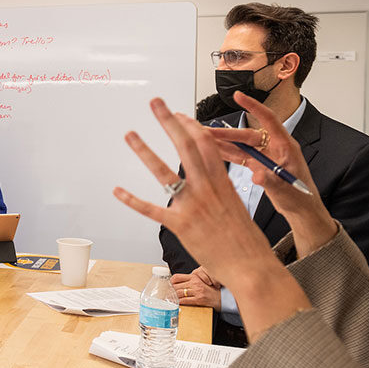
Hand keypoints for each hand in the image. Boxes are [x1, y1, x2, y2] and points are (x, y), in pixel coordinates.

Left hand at [112, 97, 312, 339]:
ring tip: (130, 134)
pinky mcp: (180, 225)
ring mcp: (192, 206)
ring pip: (164, 173)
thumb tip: (212, 178)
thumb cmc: (245, 238)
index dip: (190, 126)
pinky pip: (152, 210)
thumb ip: (221, 189)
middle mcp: (206, 188)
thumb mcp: (237, 204)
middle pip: (185, 146)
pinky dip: (133, 200)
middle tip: (155, 102)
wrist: (251, 265)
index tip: (179, 113)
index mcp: (222, 181)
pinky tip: (117, 190)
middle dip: (169, 122)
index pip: (205, 144)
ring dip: (145, 151)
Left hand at [170, 270, 220, 309]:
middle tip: (166, 294)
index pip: (177, 277)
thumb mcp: (200, 282)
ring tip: (170, 299)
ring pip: (179, 294)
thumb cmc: (210, 290)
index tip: (167, 286)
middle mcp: (195, 283)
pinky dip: (179, 302)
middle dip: (170, 291)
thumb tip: (176, 285)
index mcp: (194, 277)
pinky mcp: (199, 299)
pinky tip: (177, 303)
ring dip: (173, 297)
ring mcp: (197, 291)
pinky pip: (185, 301)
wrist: (221, 298)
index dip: (170, 282)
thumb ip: (189, 282)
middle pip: (176, 286)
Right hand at [207, 92, 335, 254]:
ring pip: (240, 145)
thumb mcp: (287, 190)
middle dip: (226, 132)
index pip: (268, 120)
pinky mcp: (258, 165)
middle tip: (206, 131)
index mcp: (285, 146)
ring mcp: (265, 156)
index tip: (239, 96)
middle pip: (247, 134)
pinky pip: (239, 156)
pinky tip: (212, 152)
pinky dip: (226, 154)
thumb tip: (258, 176)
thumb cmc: (301, 197)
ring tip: (203, 140)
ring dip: (222, 143)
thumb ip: (272, 181)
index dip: (253, 107)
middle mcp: (274, 148)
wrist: (302, 210)